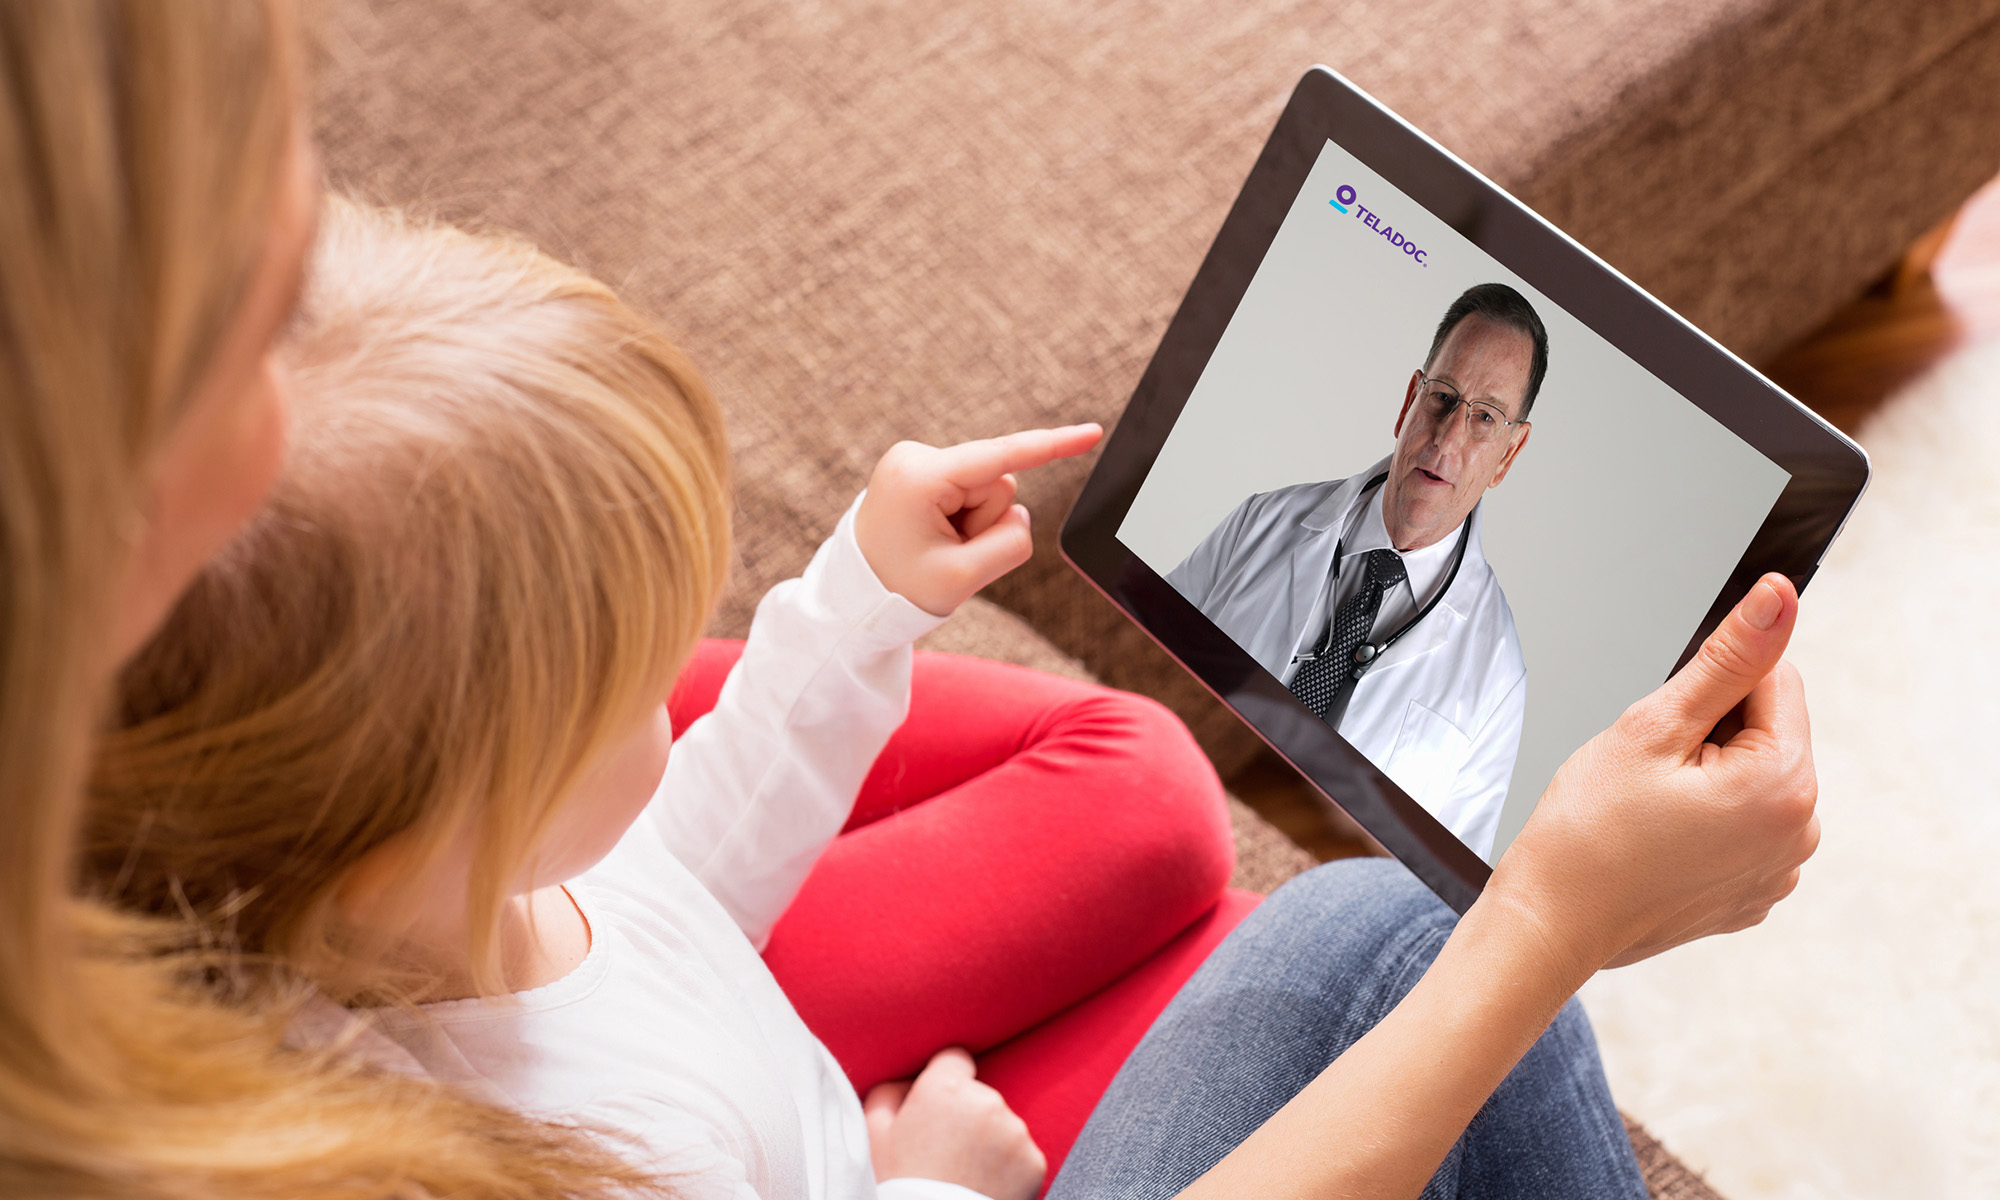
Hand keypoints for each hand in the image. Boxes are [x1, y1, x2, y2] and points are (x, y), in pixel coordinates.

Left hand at [854, 424, 1102, 615]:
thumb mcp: (962, 579)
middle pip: (997, 484)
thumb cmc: (897, 592)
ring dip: (972, 526)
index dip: (1053, 446)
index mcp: (920, 477)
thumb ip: (1011, 543)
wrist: (853, 598)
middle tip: (944, 554)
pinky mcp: (921, 472)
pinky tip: (931, 538)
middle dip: (984, 524)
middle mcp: (916, 457)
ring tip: (933, 548)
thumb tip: (1020, 515)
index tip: (1093, 433)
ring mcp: (916, 462)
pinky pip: (970, 493)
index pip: (1001, 457)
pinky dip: (962, 522)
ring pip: (987, 491)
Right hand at [863, 1048, 1045, 1199]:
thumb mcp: (873, 1135)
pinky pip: (1020, 1155)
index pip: (955, 1058)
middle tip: (944, 1151)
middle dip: (965, 1116)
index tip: (938, 1104)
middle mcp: (987, 1101)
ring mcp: (1015, 1132)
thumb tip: (906, 1081)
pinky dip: (1007, 1167)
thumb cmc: (899, 1184)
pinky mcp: (1034, 1161)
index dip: (944, 1081)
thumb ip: (888, 1092)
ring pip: (1001, 1125)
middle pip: (978, 1096)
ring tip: (963, 1172)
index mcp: (946, 1088)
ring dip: (988, 1141)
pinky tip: (983, 1184)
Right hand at [1487, 572, 1817, 975]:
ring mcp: (1779, 870)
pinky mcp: (1753, 894)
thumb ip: (1728, 658)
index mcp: (1785, 784)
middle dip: (1709, 734)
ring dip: (1707, 776)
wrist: (1551, 923)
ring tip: (1649, 810)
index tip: (1663, 733)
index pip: (1774, 680)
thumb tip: (1779, 597)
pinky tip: (1658, 841)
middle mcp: (1800, 832)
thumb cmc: (1586, 832)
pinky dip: (1705, 822)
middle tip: (1646, 774)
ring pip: (1750, 777)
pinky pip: (1741, 826)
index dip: (1708, 689)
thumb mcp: (1654, 726)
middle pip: (1765, 731)